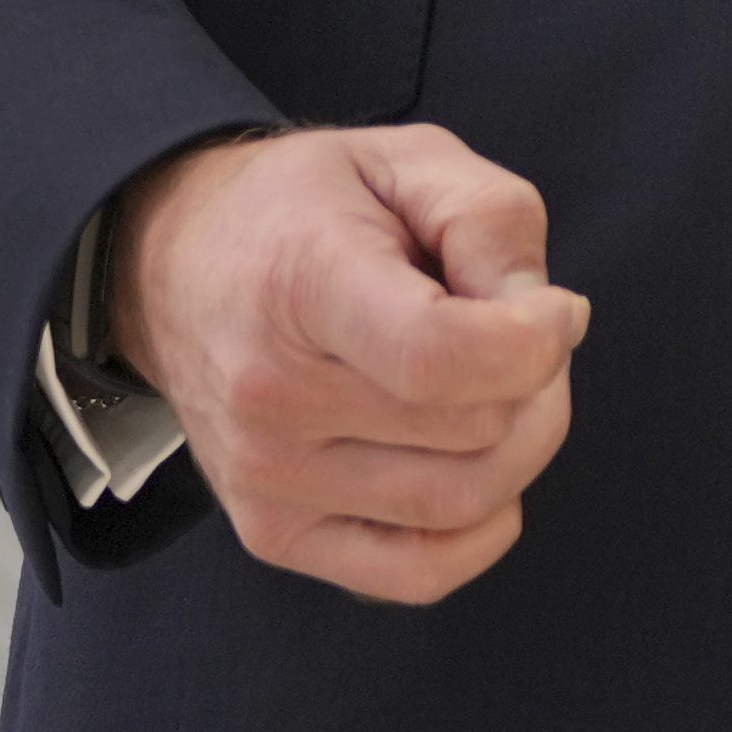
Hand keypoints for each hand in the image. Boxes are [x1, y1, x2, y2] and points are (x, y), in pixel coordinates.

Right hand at [106, 125, 587, 604]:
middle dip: (538, 381)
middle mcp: (271, 396)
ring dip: (520, 448)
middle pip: (472, 432)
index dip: (533, 341)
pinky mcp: (273, 534)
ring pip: (460, 505)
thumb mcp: (407, 157)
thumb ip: (492, 220)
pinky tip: (478, 461)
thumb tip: (550, 321)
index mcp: (302, 284)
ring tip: (496, 386)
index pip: (437, 356)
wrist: (174, 265)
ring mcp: (266, 479)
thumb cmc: (305, 207)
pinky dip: (480, 529)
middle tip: (522, 332)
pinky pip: (418, 574)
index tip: (557, 309)